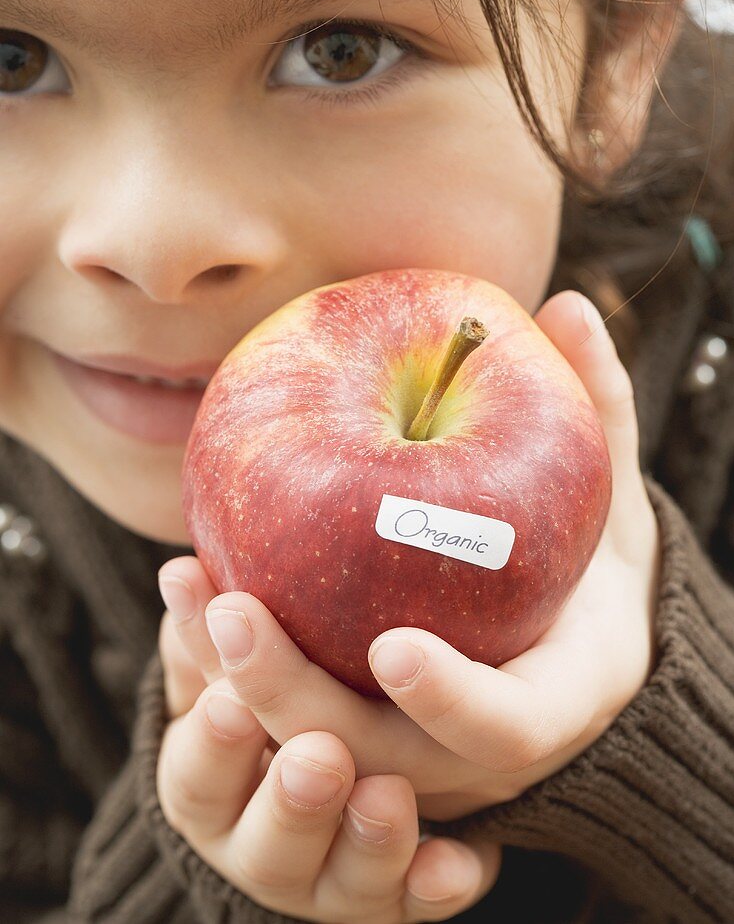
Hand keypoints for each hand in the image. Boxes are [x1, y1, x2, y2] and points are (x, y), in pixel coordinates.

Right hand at [155, 604, 501, 921]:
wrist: (329, 761)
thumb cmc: (274, 690)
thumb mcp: (228, 666)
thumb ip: (207, 630)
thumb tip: (183, 569)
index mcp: (214, 793)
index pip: (196, 783)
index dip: (212, 750)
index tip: (229, 701)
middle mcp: (270, 848)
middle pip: (270, 849)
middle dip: (293, 805)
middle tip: (320, 756)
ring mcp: (338, 876)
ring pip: (350, 882)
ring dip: (368, 841)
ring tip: (388, 795)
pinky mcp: (402, 888)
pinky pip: (423, 899)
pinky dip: (434, 884)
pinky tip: (457, 864)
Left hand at [161, 289, 660, 820]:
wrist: (566, 641)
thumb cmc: (590, 564)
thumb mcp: (608, 492)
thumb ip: (599, 411)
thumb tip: (572, 306)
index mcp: (553, 697)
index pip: (506, 728)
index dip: (454, 700)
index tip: (394, 647)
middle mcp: (471, 750)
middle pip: (376, 757)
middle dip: (295, 695)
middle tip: (230, 611)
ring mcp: (405, 747)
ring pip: (310, 744)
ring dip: (239, 679)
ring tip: (184, 587)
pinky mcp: (353, 724)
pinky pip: (282, 712)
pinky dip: (227, 665)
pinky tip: (184, 587)